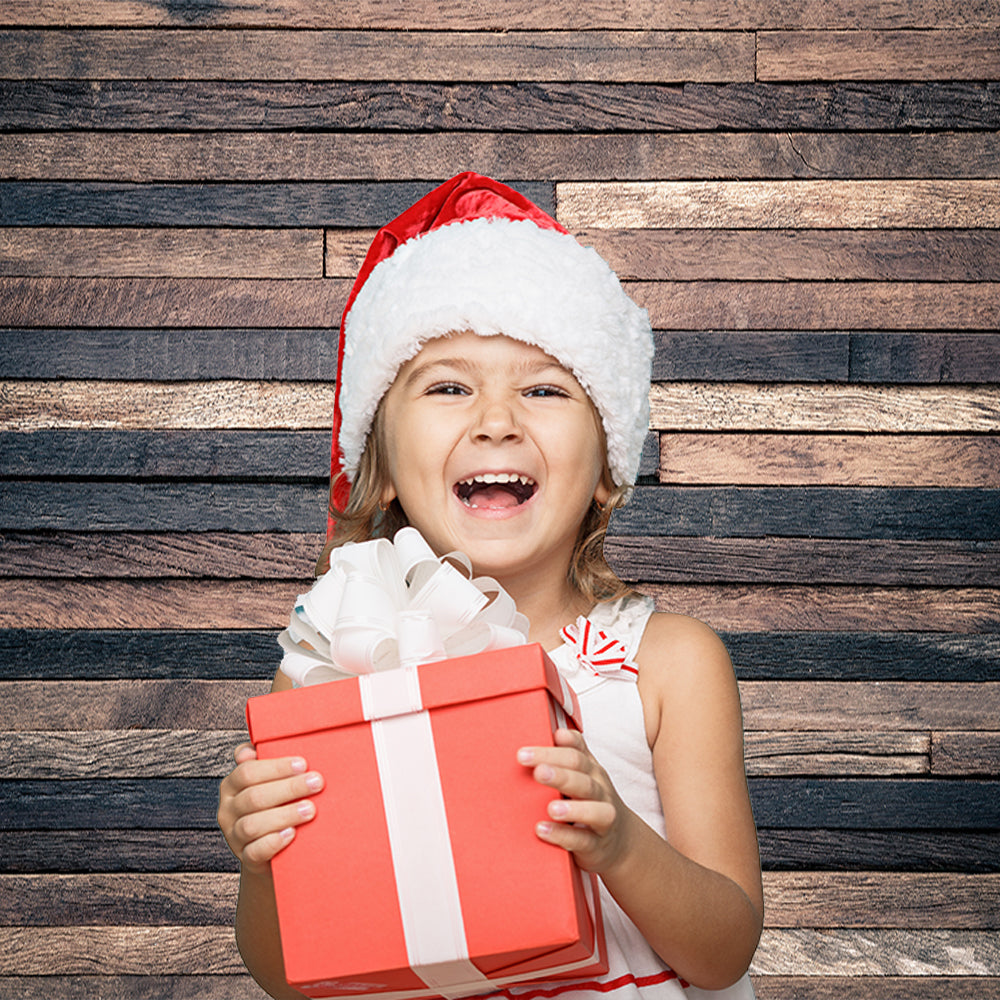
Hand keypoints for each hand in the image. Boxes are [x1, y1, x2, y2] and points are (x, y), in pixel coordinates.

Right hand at [217, 742, 323, 875]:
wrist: (274, 851)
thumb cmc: (276, 805)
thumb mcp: (271, 781)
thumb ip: (266, 760)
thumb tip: (252, 748)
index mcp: (231, 786)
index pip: (247, 772)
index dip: (276, 767)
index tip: (303, 764)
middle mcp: (228, 810)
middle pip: (253, 797)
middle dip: (289, 788)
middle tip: (317, 783)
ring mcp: (234, 836)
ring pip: (252, 825)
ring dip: (284, 815)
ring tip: (310, 809)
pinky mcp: (245, 858)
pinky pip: (255, 852)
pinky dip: (273, 842)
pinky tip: (292, 834)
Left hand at [517, 728, 634, 873]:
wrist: (621, 842)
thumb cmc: (590, 801)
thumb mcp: (582, 775)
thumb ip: (565, 755)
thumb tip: (544, 732)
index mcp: (591, 769)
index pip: (577, 752)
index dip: (557, 747)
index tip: (530, 748)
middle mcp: (599, 789)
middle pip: (581, 775)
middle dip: (558, 772)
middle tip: (536, 771)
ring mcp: (601, 817)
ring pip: (592, 809)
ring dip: (571, 808)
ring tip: (550, 808)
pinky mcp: (596, 844)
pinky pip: (582, 840)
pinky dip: (563, 835)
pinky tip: (543, 830)